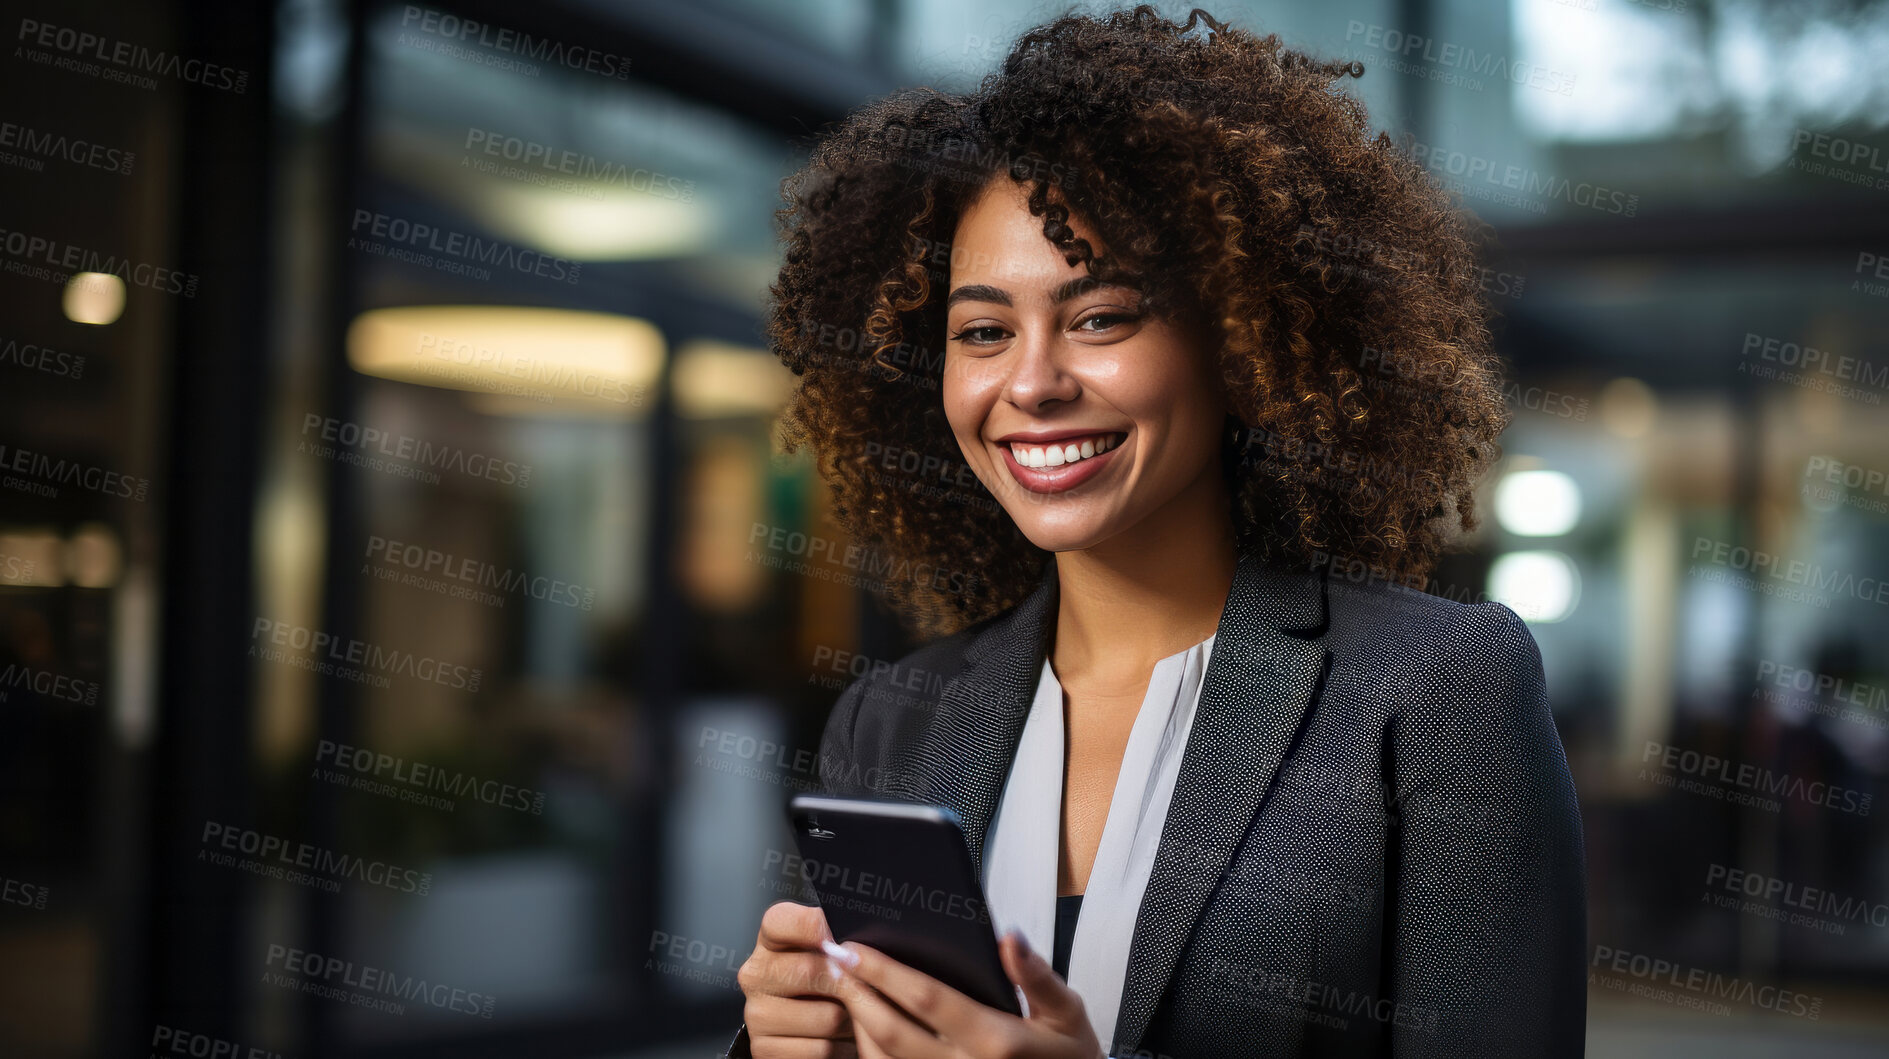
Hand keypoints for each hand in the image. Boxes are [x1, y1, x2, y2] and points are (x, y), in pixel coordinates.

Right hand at [737, 901, 856, 1057]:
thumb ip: (840, 939)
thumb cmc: (831, 983)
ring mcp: (756, 1014)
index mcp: (770, 941)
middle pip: (809, 970)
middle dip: (847, 982)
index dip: (811, 925)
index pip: (779, 920)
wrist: (815, 1029)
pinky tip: (839, 1039)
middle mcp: (755, 975)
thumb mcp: (834, 954)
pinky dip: (840, 1048)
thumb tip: (857, 942)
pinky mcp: (764, 1049)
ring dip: (850, 1021)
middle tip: (861, 986)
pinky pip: (820, 1050)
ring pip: (825, 1017)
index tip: (836, 937)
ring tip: (851, 1015)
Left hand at [823, 929, 1103, 1058]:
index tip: (854, 947)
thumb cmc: (1069, 1054)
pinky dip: (871, 1050)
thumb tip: (1009, 938)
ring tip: (844, 985)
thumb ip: (1037, 975)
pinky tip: (864, 1023)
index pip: (927, 1000)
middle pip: (891, 1031)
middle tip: (833, 960)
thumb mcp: (1067, 1011)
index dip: (884, 973)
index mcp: (995, 1040)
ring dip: (858, 1022)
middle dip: (857, 994)